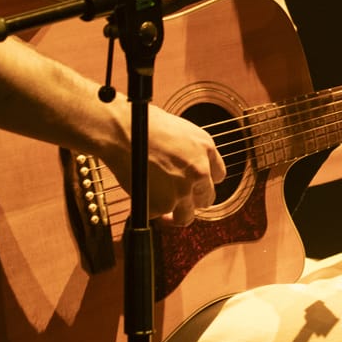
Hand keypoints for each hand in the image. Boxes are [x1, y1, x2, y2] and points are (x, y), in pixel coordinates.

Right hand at [103, 106, 226, 227]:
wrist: (123, 130)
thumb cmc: (143, 124)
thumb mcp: (180, 130)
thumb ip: (190, 151)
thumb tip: (187, 165)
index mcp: (206, 149)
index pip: (218, 175)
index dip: (205, 181)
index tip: (196, 185)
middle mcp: (199, 171)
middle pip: (207, 198)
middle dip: (193, 201)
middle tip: (179, 199)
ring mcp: (182, 190)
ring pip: (186, 216)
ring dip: (175, 215)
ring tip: (164, 213)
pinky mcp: (162, 204)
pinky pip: (157, 215)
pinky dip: (148, 210)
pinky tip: (142, 197)